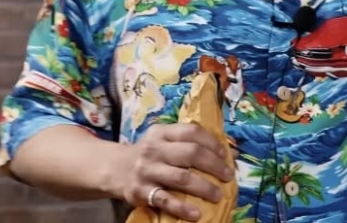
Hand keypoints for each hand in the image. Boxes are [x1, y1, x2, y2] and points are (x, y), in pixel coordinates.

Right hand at [119, 123, 234, 221]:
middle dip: (214, 165)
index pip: (192, 132)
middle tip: (227, 176)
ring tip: (217, 195)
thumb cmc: (150, 155)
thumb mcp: (164, 141)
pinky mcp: (140, 191)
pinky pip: (165, 200)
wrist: (116, 169)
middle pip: (190, 153)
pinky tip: (196, 214)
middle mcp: (154, 149)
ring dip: (204, 187)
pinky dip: (182, 208)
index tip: (225, 155)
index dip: (212, 143)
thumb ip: (189, 142)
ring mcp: (147, 170)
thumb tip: (230, 152)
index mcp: (162, 132)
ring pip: (181, 177)